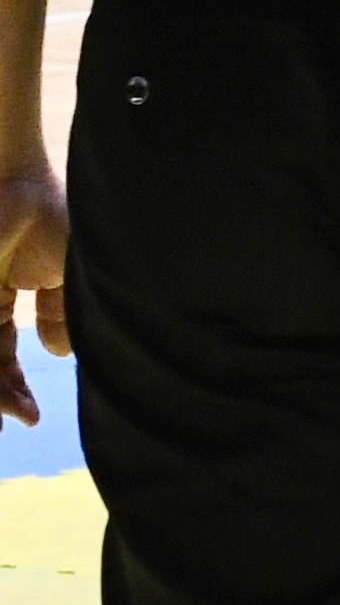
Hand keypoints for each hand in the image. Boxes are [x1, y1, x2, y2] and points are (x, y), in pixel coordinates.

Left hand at [0, 153, 57, 422]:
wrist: (16, 183)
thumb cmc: (49, 214)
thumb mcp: (67, 270)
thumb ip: (62, 311)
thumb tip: (60, 352)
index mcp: (5, 293)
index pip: (3, 353)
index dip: (12, 386)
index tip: (29, 416)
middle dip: (0, 397)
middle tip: (16, 420)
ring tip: (3, 420)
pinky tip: (1, 398)